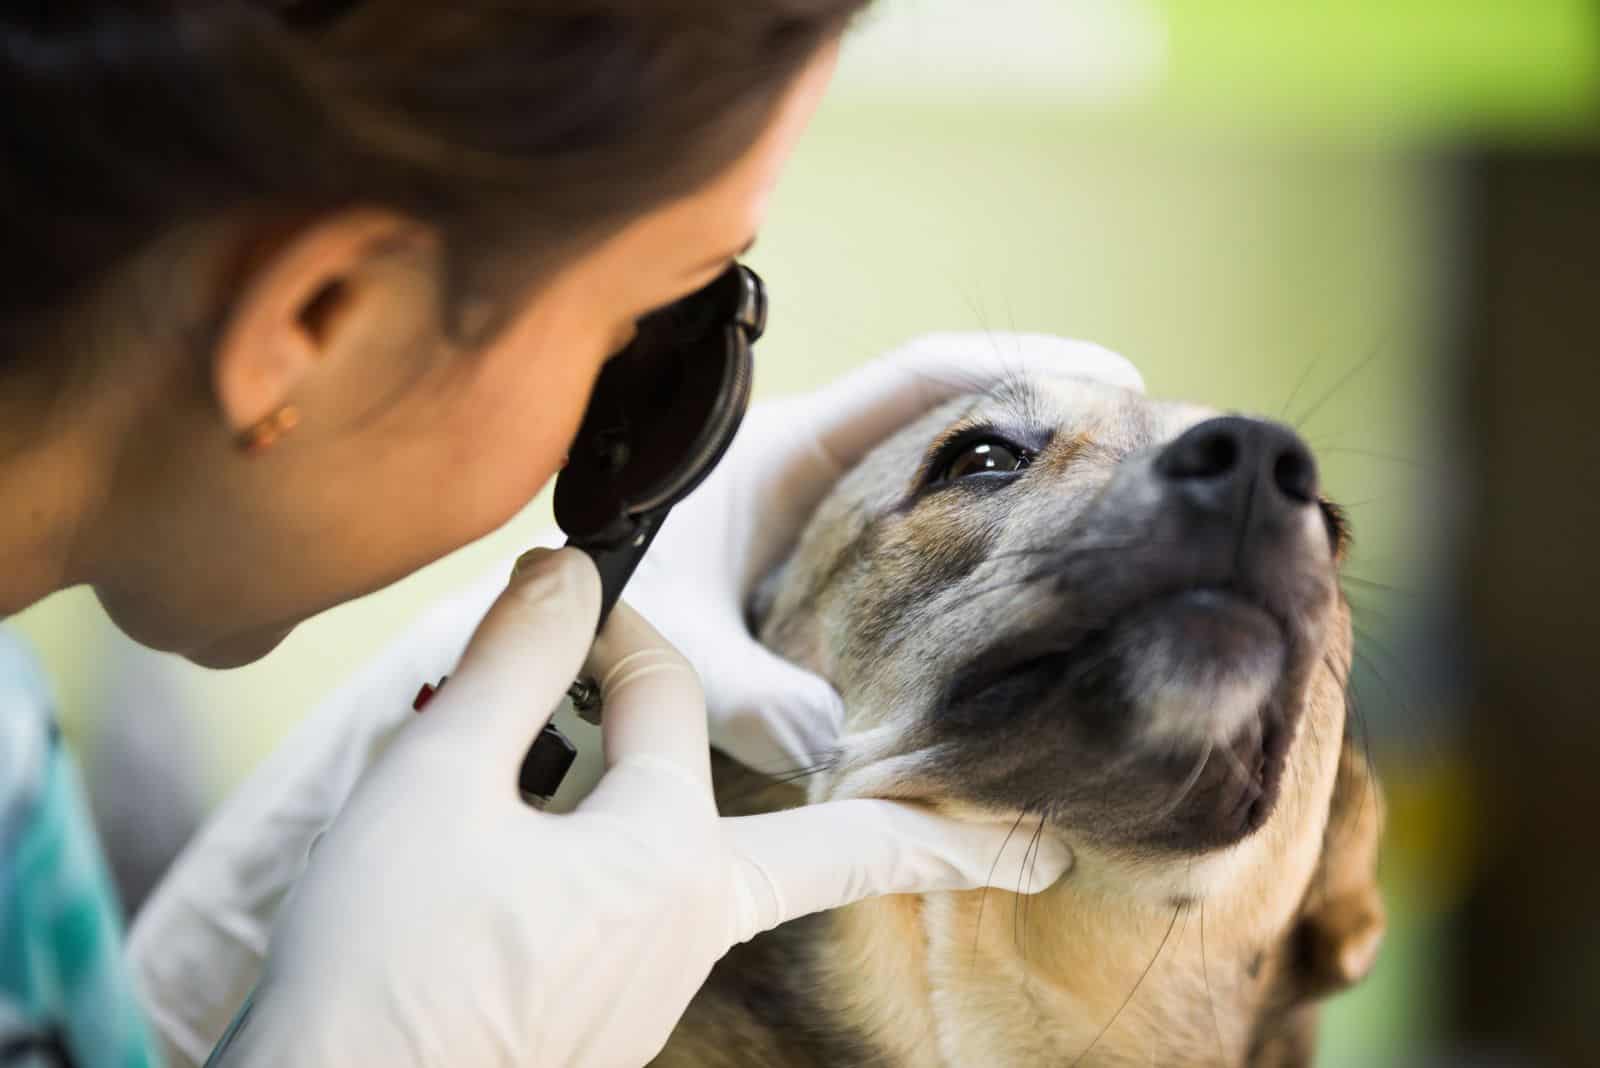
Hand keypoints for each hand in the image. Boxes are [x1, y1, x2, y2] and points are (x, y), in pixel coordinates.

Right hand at [202, 549, 1068, 1066]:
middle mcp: (684, 926)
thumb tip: (568, 570)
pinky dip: (640, 860)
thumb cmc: (378, 967)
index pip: (663, 692)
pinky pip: (652, 915)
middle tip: (1042, 847)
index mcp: (663, 860)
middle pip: (835, 852)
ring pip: (720, 865)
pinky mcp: (606, 1018)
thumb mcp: (434, 785)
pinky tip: (566, 852)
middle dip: (944, 843)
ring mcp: (652, 984)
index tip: (564, 596)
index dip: (608, 624)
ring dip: (738, 816)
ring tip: (785, 800)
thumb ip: (514, 664)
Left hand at [625, 332, 1142, 772]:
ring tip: (1120, 526)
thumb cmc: (584, 626)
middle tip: (1148, 457)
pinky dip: (976, 561)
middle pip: (949, 422)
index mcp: (777, 450)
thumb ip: (734, 688)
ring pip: (939, 487)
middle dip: (1045, 426)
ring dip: (1019, 495)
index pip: (915, 379)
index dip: (1014, 366)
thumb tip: (834, 749)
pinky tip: (1031, 611)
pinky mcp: (821, 577)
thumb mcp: (661, 643)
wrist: (538, 656)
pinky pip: (918, 549)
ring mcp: (819, 523)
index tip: (1113, 379)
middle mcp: (809, 474)